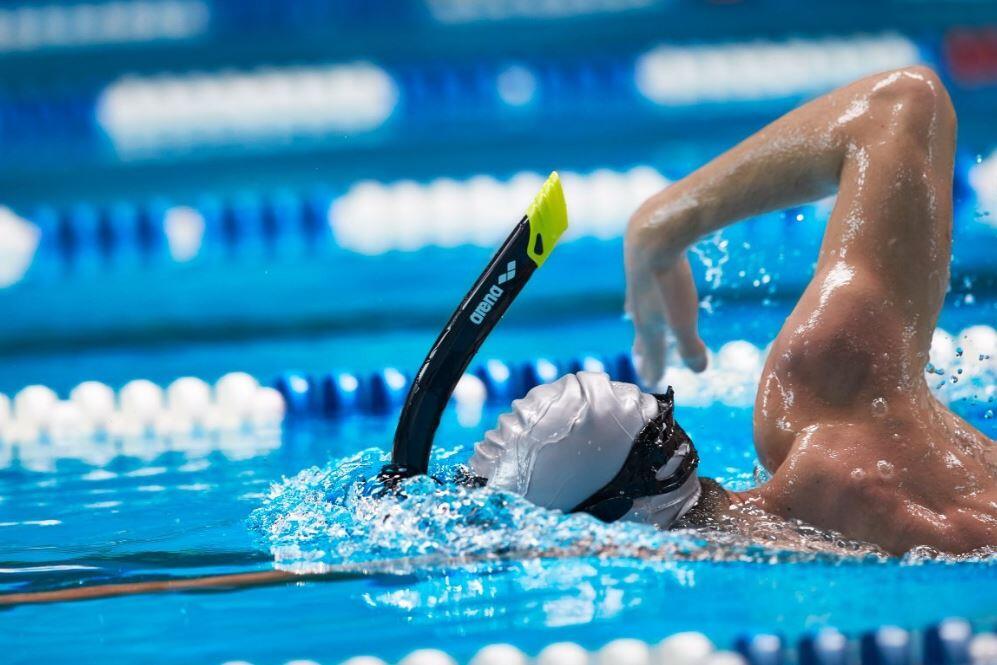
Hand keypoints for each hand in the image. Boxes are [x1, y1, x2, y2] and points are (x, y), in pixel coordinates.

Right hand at [625, 221, 707, 387]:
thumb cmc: (667, 281)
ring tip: (635, 319)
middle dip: (643, 347)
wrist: (653, 235)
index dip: (653, 368)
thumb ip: (690, 346)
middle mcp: (639, 305)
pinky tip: (646, 284)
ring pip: (638, 306)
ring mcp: (639, 283)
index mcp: (647, 323)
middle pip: (641, 331)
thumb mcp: (683, 318)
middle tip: (640, 358)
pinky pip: (643, 284)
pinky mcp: (644, 262)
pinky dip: (643, 292)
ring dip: (639, 317)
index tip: (652, 381)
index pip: (651, 352)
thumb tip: (701, 370)